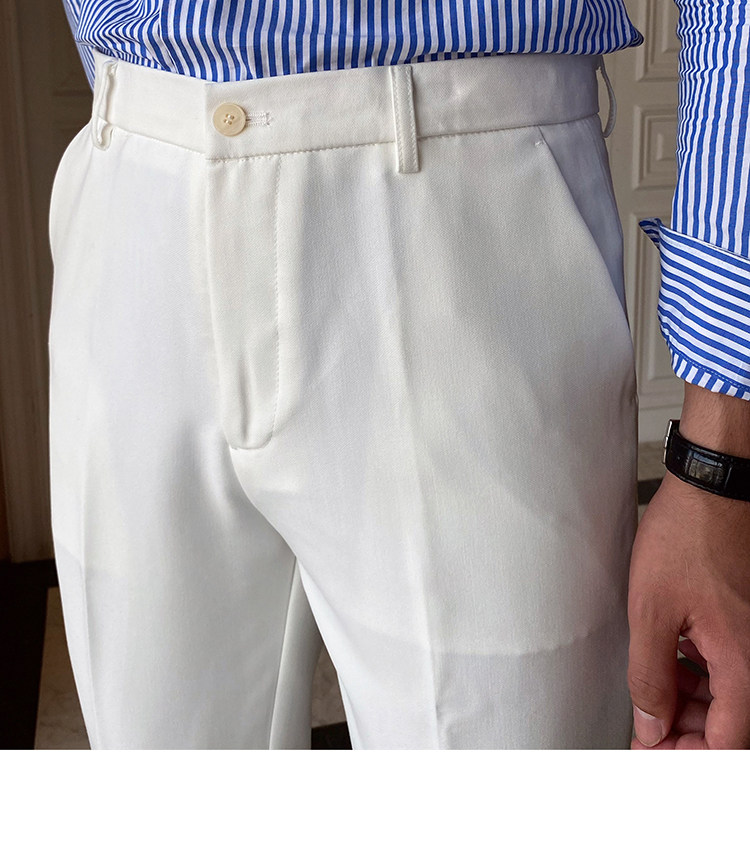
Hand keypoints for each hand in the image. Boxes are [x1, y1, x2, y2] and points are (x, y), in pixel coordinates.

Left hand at [627, 469, 749, 748]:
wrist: (714, 488)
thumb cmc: (688, 534)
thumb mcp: (651, 611)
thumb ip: (649, 675)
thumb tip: (650, 723)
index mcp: (743, 662)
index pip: (724, 741)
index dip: (685, 756)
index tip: (655, 756)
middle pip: (729, 722)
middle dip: (686, 732)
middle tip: (649, 728)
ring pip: (729, 694)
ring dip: (691, 703)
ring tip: (654, 693)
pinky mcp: (746, 619)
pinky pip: (729, 664)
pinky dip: (700, 673)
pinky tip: (674, 660)